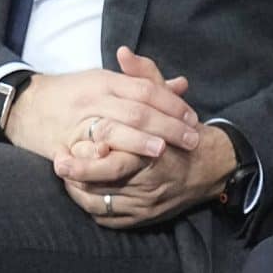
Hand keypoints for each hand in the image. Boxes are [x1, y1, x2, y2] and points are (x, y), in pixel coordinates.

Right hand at [4, 49, 198, 161]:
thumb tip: (182, 86)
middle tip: (191, 139)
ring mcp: (78, 120)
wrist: (22, 105)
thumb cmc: (71, 94)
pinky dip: (106, 156)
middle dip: (167, 126)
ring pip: (114, 127)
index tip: (192, 119)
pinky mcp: (64, 142)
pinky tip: (123, 163)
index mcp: (106, 80)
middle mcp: (94, 98)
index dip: (172, 105)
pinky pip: (86, 149)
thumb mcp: (106, 81)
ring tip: (162, 151)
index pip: (146, 90)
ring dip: (140, 140)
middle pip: (137, 110)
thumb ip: (144, 83)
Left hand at [51, 49, 235, 227]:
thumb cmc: (186, 132)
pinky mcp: (144, 218)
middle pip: (104, 185)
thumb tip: (123, 53)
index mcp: (156, 152)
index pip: (113, 160)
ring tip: (67, 177)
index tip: (61, 153)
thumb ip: (145, 77)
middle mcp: (153, 182)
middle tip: (58, 165)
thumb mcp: (169, 101)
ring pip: (103, 204)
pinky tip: (83, 192)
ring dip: (81, 191)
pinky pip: (110, 218)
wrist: (213, 168)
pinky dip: (93, 207)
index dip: (84, 159)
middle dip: (77, 176)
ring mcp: (148, 203)